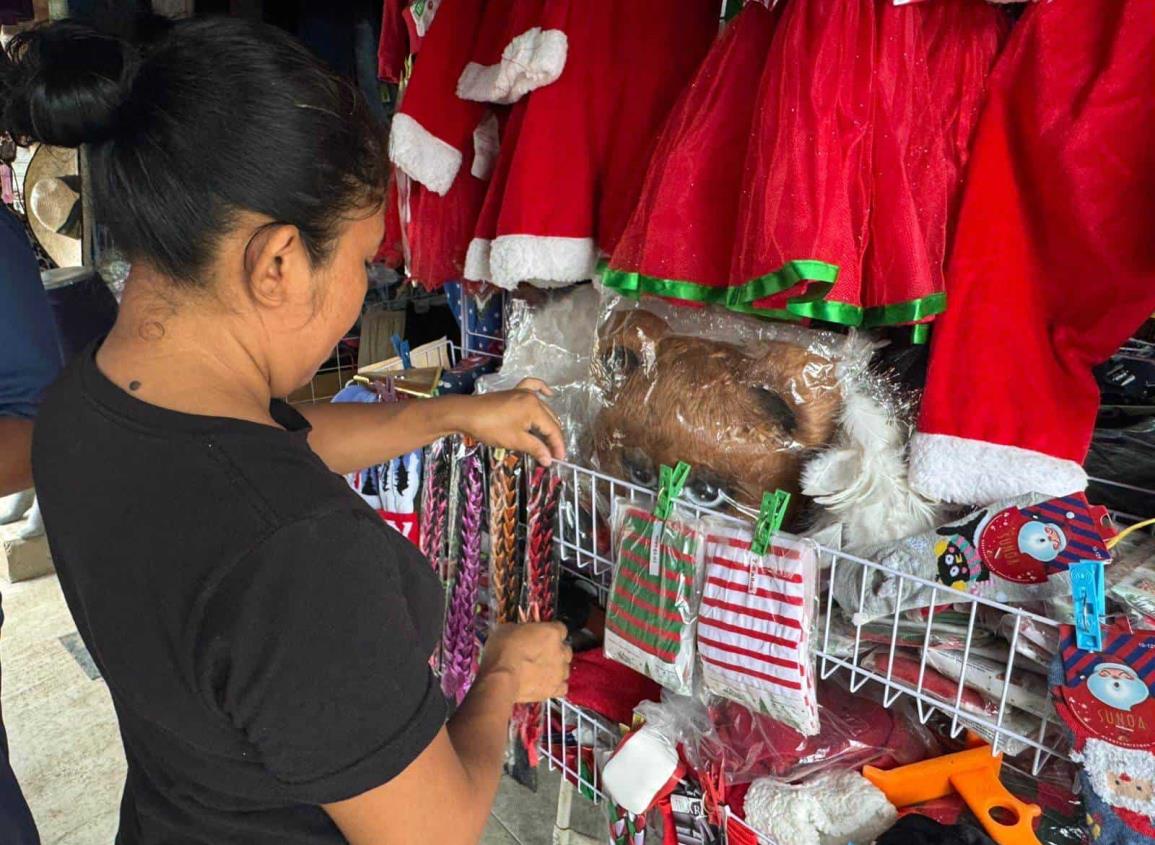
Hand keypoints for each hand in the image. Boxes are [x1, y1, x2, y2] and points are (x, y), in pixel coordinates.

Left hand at [449, 379, 565, 466]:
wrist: (466, 414)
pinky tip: (549, 394)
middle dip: (552, 438)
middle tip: (552, 455)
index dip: (557, 446)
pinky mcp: (514, 392)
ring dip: (547, 424)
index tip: (559, 460)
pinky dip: (542, 389)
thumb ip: (535, 448)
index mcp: (535, 408)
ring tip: (548, 440)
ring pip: (543, 408)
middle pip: (550, 419)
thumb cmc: (490, 428)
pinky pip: (532, 387)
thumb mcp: (515, 441)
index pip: (553, 429)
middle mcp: (532, 397)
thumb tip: (549, 460)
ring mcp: (523, 392)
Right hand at [480, 622, 571, 703]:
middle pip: (565, 649)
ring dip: (556, 669)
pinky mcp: (554, 689)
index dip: (551, 632)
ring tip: (541, 672)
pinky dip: (556, 686)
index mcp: (552, 632)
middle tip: (540, 654)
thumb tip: (517, 633)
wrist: (500, 678)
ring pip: (565, 669)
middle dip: (556, 651)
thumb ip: (520, 630)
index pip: (561, 628)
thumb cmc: (502, 651)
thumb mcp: (507, 629)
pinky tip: (545, 685)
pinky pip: (562, 687)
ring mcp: (560, 672)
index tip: (543, 635)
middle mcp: (560, 651)